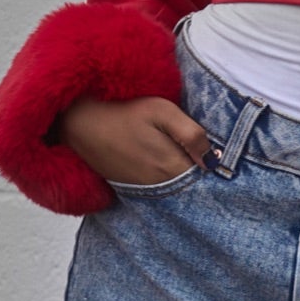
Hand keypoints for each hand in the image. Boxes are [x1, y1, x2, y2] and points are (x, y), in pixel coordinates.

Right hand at [59, 93, 210, 186]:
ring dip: (184, 177)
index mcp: (171, 168)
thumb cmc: (124, 111)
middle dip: (202, 176)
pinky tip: (165, 163)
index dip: (214, 168)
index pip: (206, 179)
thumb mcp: (162, 111)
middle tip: (206, 157)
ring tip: (184, 157)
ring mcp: (144, 189)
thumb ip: (191, 134)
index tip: (219, 157)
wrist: (80, 122)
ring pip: (176, 190)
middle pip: (192, 187)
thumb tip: (212, 158)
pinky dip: (167, 180)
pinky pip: (159, 189)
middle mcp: (160, 186)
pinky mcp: (131, 187)